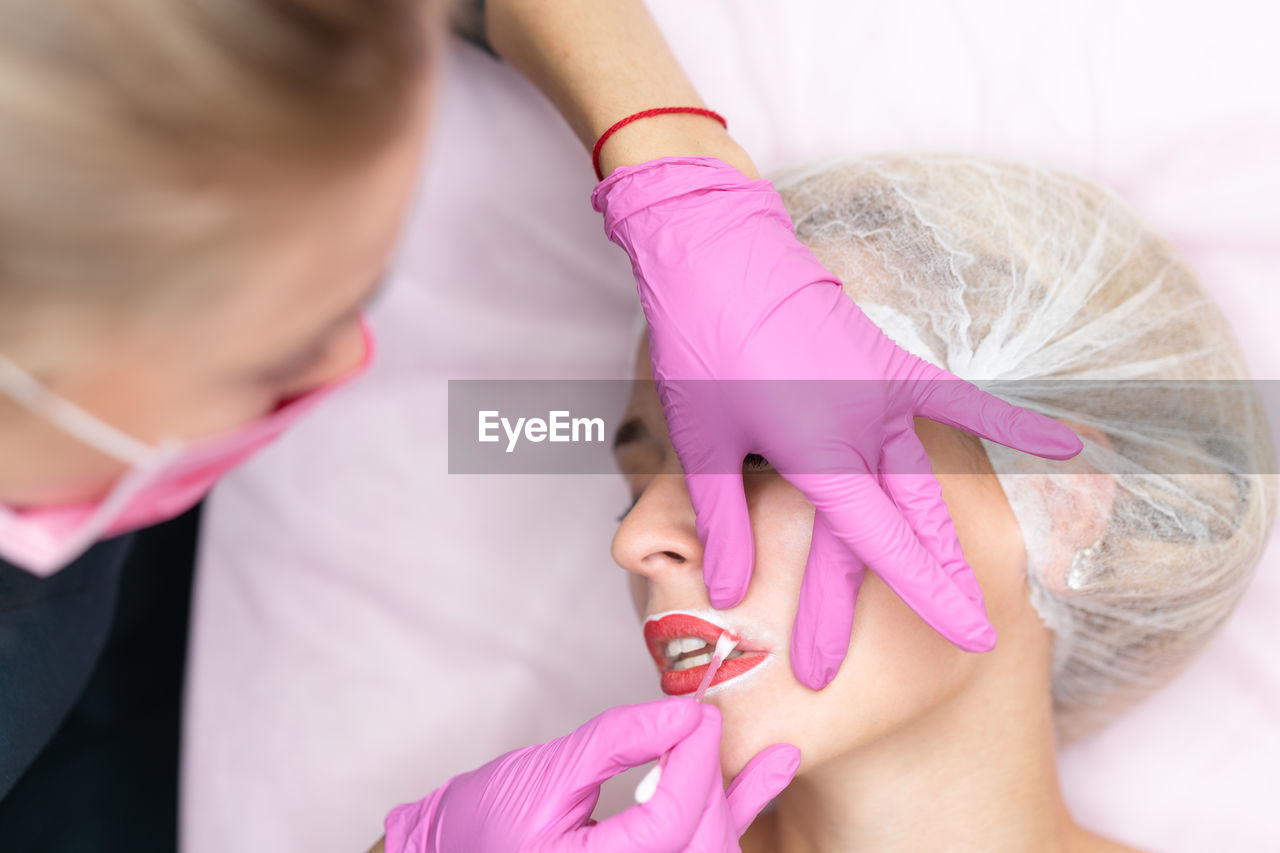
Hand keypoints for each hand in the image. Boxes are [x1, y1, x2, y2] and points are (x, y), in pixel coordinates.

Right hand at [383, 698, 797, 851]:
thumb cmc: (484, 821)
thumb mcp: (546, 771)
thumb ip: (617, 740)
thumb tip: (684, 713)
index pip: (673, 821)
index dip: (695, 761)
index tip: (697, 713)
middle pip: (702, 844)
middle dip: (713, 781)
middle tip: (703, 725)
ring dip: (730, 804)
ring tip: (762, 755)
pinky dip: (732, 820)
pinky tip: (769, 777)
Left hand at [591, 157, 1082, 688]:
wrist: (717, 251)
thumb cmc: (701, 345)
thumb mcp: (701, 443)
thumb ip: (723, 522)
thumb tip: (726, 591)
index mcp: (818, 451)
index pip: (869, 546)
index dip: (884, 605)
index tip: (911, 652)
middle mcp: (865, 427)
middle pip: (901, 528)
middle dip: (926, 592)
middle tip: (967, 643)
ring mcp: (885, 392)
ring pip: (928, 483)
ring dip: (948, 539)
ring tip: (976, 590)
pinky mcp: (890, 363)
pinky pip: (959, 402)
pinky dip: (1008, 425)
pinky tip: (1063, 445)